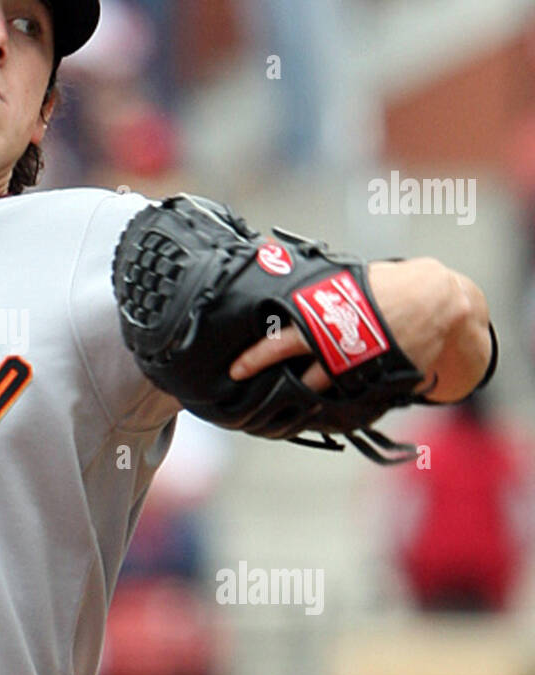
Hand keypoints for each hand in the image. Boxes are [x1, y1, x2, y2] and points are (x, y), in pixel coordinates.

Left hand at [229, 258, 491, 402]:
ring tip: (288, 399)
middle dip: (277, 382)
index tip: (236, 369)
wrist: (437, 302)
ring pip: (323, 387)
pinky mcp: (377, 379)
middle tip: (254, 388)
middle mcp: (340, 343)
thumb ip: (314, 293)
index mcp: (327, 317)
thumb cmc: (385, 289)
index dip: (257, 356)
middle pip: (300, 371)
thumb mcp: (345, 284)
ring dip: (306, 394)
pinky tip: (322, 404)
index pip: (283, 339)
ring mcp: (359, 364)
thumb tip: (273, 270)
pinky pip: (348, 395)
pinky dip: (335, 399)